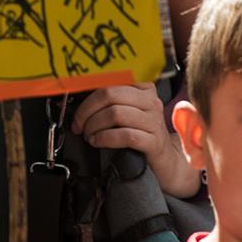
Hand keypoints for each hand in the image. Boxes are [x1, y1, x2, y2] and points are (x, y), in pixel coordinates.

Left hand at [71, 84, 198, 196]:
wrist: (163, 159)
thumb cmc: (141, 133)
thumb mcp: (127, 111)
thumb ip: (109, 101)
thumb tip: (78, 98)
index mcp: (143, 88)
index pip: (109, 82)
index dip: (88, 96)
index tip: (77, 109)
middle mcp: (150, 101)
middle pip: (110, 95)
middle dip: (87, 111)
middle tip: (79, 125)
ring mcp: (154, 121)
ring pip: (115, 114)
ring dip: (94, 125)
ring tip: (89, 135)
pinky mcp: (154, 141)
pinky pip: (125, 135)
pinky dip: (105, 138)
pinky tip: (98, 141)